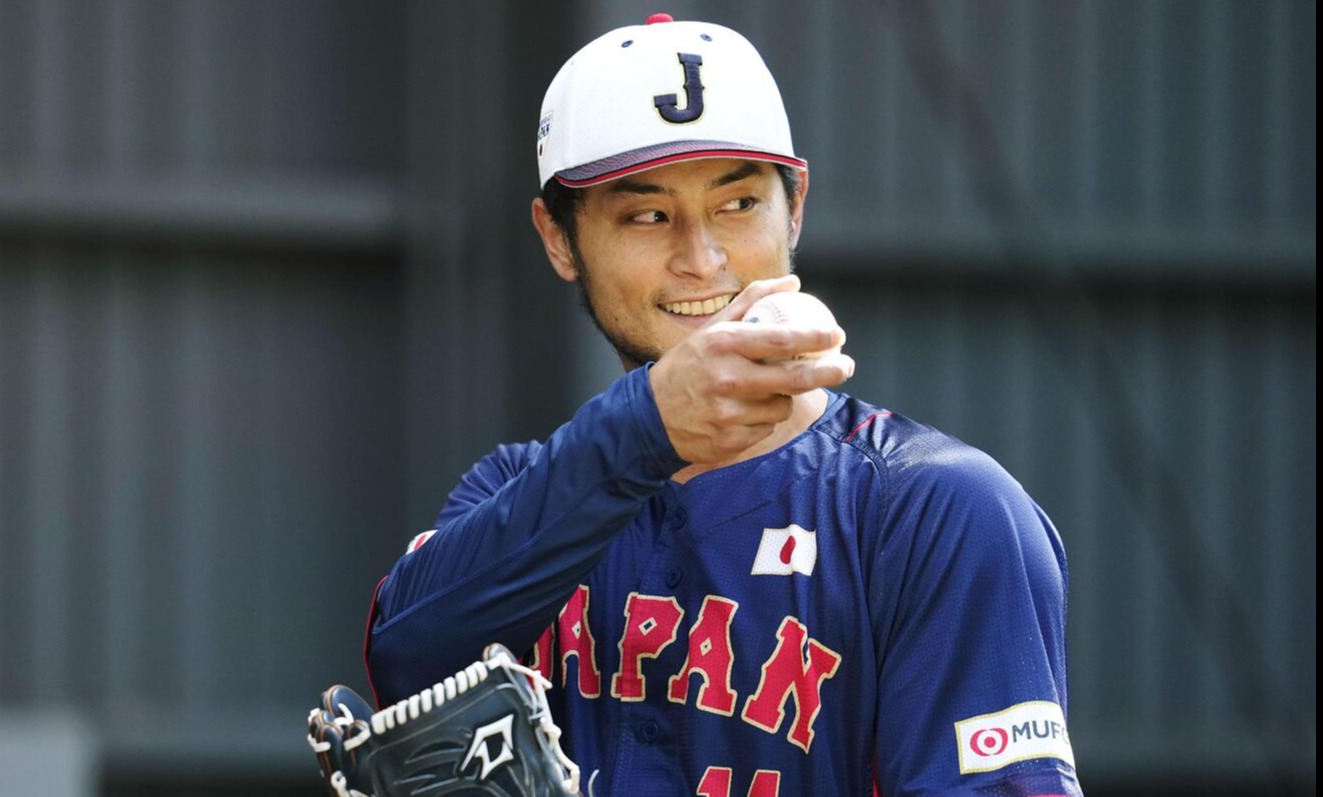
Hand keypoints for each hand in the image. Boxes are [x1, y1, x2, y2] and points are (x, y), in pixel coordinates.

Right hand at [649, 276, 854, 464]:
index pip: (780, 340)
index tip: (837, 336)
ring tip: (765, 391)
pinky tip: (745, 412)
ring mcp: (728, 413)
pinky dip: (764, 419)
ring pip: (782, 406)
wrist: (649, 417)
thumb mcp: (712, 330)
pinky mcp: (730, 440)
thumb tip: (792, 284)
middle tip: (846, 366)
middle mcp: (726, 379)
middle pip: (794, 378)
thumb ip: (752, 303)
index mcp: (723, 346)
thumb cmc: (686, 367)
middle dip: (828, 371)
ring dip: (784, 397)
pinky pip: (766, 428)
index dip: (814, 337)